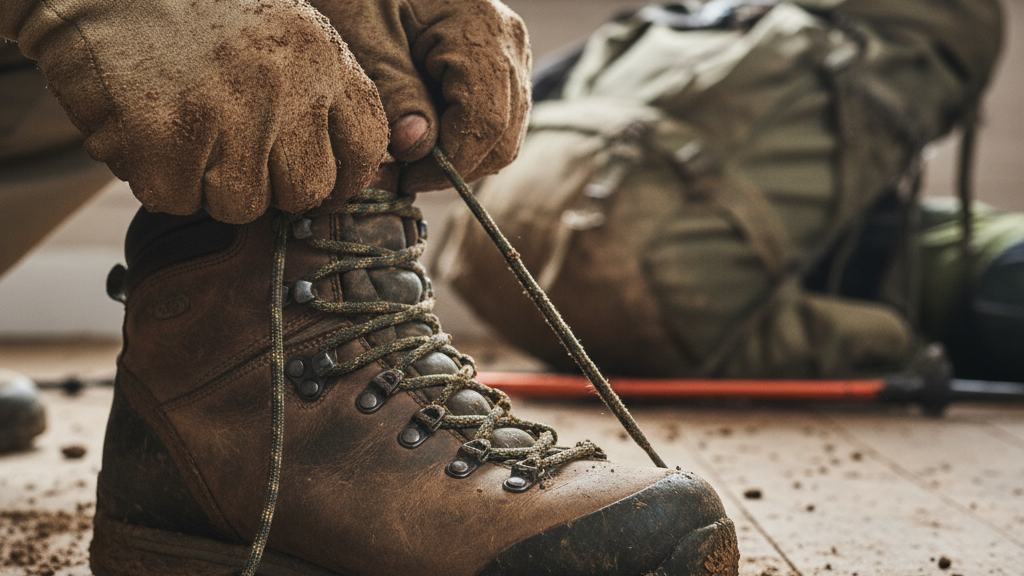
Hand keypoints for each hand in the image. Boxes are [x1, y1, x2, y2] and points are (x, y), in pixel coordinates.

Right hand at [6, 0, 388, 222]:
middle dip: (272, 187)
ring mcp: (225, 111)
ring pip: (242, 205)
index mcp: (321, 55)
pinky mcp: (164, 134)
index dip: (345, 177)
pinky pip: (177, 200)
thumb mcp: (282, 30)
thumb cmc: (197, 10)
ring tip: (186, 133)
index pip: (367, 146)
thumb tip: (344, 170)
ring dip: (210, 185)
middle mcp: (284, 85)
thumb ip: (320, 91)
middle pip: (306, 190)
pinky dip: (159, 179)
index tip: (322, 183)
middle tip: (235, 154)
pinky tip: (148, 133)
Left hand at [310, 0, 531, 190]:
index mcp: (481, 30)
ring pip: (504, 136)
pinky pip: (495, 119)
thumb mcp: (362, 32)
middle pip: (503, 137)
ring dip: (458, 158)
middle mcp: (510, 43)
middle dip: (453, 168)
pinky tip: (421, 135)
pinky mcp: (500, 64)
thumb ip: (392, 89)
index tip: (401, 179)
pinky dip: (462, 139)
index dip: (447, 164)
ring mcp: (511, 55)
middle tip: (399, 177)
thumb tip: (416, 148)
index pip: (485, 123)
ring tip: (407, 157)